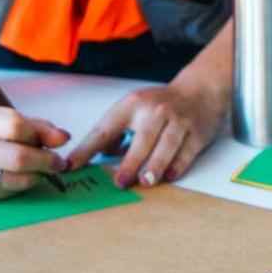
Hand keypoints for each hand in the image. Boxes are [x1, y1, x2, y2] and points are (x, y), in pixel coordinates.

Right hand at [0, 106, 70, 200]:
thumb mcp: (8, 120)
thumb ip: (38, 127)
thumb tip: (63, 138)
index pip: (15, 126)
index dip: (43, 135)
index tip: (61, 141)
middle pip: (18, 158)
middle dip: (46, 162)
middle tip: (59, 163)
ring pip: (17, 179)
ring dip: (37, 175)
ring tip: (41, 169)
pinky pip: (10, 191)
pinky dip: (23, 185)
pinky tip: (21, 177)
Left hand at [68, 83, 227, 186]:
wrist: (200, 90)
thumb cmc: (160, 104)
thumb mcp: (133, 108)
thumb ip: (116, 131)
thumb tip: (98, 155)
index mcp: (132, 104)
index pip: (105, 128)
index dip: (87, 148)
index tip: (71, 165)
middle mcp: (156, 111)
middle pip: (142, 138)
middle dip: (131, 162)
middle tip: (120, 182)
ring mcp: (178, 121)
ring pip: (167, 145)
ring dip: (155, 165)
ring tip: (146, 182)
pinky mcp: (196, 133)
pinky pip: (186, 152)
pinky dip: (177, 165)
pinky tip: (169, 176)